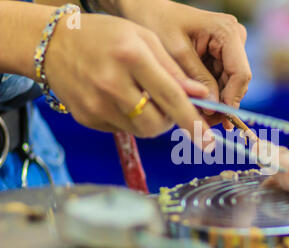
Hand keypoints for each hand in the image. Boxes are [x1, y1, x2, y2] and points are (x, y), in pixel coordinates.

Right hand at [45, 13, 211, 146]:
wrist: (53, 44)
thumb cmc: (104, 36)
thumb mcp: (144, 39)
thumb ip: (174, 69)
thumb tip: (200, 96)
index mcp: (130, 57)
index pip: (170, 97)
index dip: (192, 121)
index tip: (207, 142)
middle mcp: (111, 84)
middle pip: (157, 123)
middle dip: (170, 120)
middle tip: (167, 103)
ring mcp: (96, 105)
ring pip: (141, 130)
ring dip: (152, 121)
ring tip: (143, 97)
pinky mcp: (87, 118)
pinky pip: (122, 129)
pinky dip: (131, 120)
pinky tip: (121, 99)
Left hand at [115, 0, 251, 129]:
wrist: (148, 10)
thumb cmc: (158, 23)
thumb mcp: (176, 53)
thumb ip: (198, 79)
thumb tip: (215, 108)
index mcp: (227, 32)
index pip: (240, 74)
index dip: (231, 100)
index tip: (216, 118)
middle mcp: (235, 39)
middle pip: (237, 83)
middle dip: (222, 104)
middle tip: (203, 125)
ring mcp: (230, 48)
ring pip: (230, 86)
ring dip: (216, 103)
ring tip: (197, 119)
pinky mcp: (222, 56)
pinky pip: (221, 82)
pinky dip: (210, 96)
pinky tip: (197, 107)